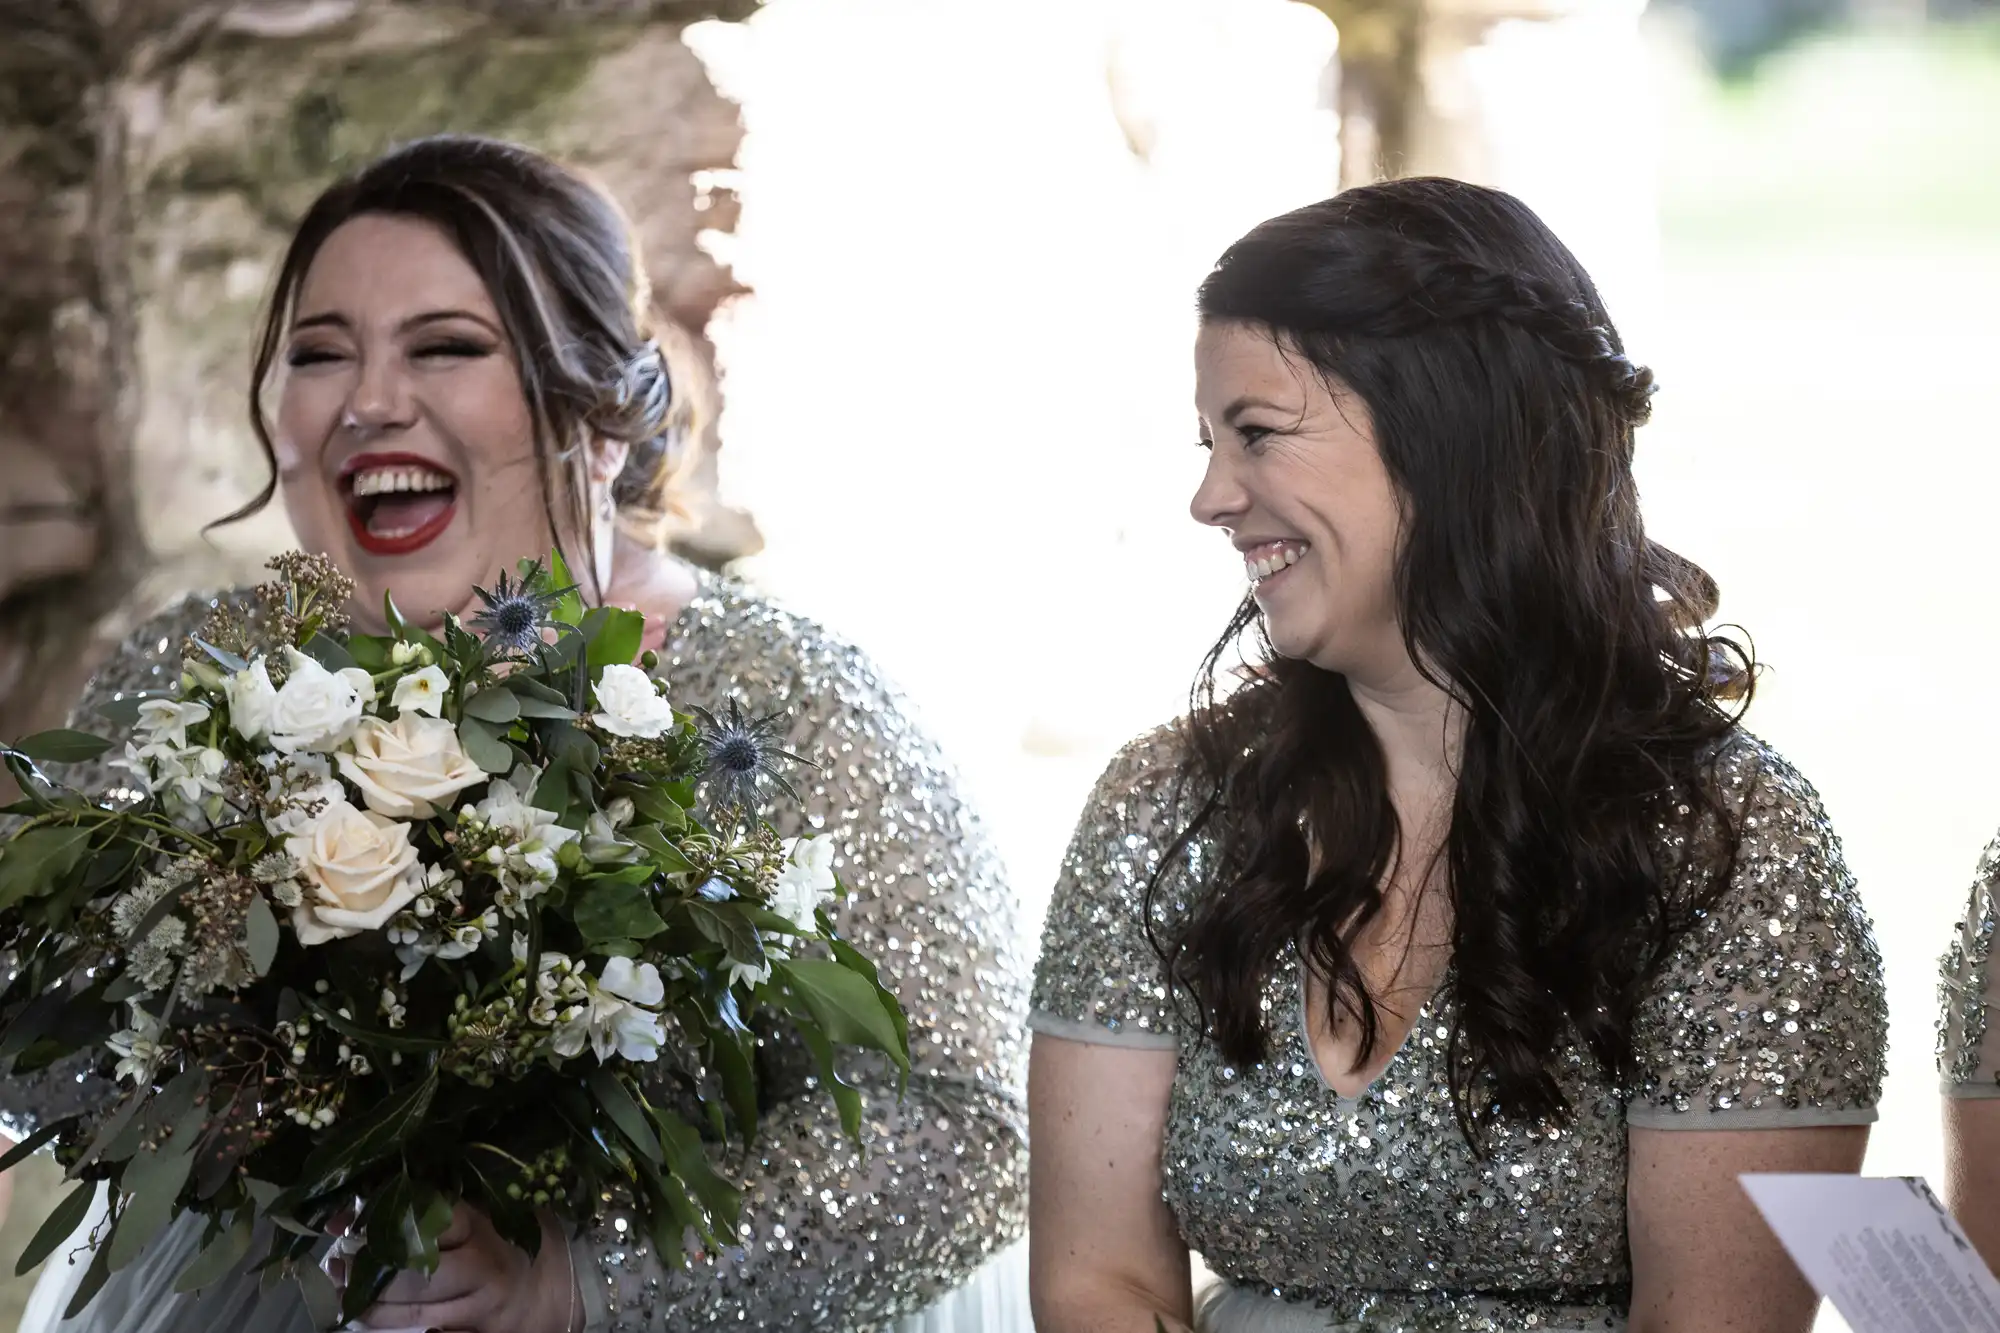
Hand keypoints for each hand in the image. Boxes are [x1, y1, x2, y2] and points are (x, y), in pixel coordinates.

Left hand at [330, 1202, 580, 1332]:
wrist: (562, 1286)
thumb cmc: (519, 1237)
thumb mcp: (490, 1208)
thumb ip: (441, 1204)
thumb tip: (368, 1193)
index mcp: (482, 1226)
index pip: (424, 1219)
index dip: (378, 1218)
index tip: (344, 1219)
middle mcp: (482, 1268)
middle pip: (411, 1275)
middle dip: (365, 1272)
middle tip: (338, 1264)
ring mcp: (480, 1309)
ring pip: (411, 1315)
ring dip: (368, 1306)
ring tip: (342, 1293)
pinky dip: (397, 1331)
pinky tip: (374, 1319)